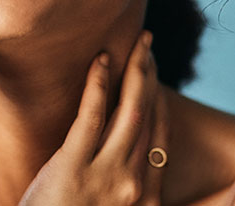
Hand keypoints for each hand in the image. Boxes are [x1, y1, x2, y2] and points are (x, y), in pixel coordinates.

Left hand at [19, 31, 168, 205]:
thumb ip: (116, 188)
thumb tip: (120, 158)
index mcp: (145, 198)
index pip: (160, 138)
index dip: (160, 100)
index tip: (154, 74)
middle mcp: (134, 185)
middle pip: (149, 118)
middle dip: (151, 76)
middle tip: (147, 43)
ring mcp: (107, 177)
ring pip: (130, 112)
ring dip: (135, 72)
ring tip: (134, 43)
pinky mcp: (73, 168)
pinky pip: (91, 117)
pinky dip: (99, 84)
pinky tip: (102, 60)